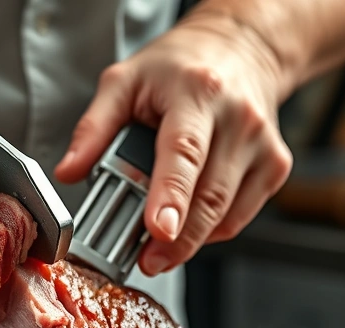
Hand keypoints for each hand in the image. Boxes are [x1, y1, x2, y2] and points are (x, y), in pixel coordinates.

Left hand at [54, 11, 293, 275]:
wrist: (241, 50)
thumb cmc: (180, 68)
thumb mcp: (124, 81)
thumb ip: (93, 128)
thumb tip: (69, 171)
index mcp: (198, 93)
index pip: (185, 152)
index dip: (172, 196)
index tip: (159, 229)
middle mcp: (238, 118)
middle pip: (209, 196)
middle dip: (177, 240)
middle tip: (146, 260)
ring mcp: (262, 144)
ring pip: (226, 215)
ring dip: (191, 241)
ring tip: (159, 243)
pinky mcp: (275, 166)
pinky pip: (239, 218)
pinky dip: (210, 230)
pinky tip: (189, 221)